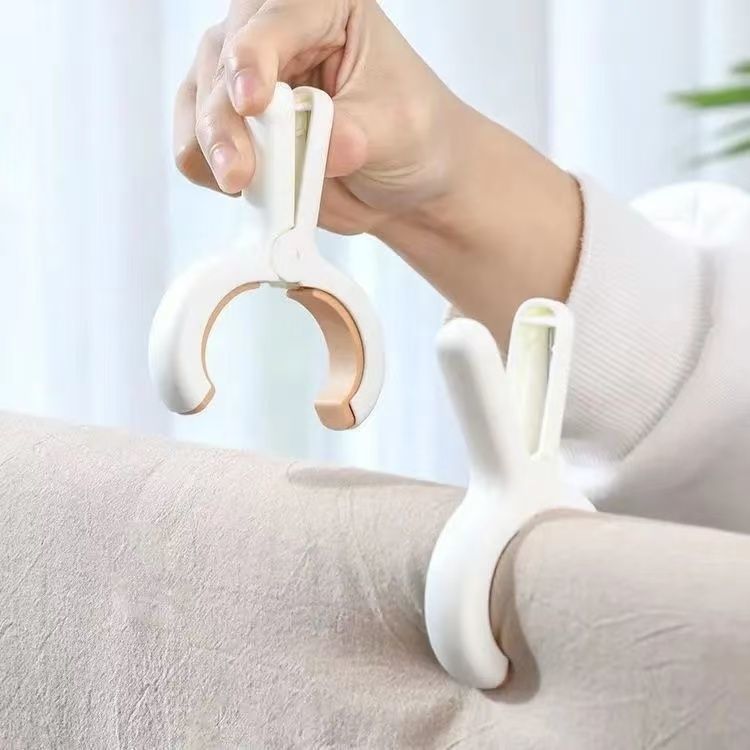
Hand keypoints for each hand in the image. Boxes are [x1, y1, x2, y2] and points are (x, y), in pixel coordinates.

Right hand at [174, 0, 466, 235]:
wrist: (404, 183)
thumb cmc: (412, 136)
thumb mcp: (397, 129)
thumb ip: (354, 134)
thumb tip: (326, 149)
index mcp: (323, 10)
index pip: (275, 19)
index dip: (255, 58)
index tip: (253, 103)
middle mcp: (277, 34)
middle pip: (223, 59)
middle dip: (223, 117)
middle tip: (239, 168)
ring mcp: (248, 79)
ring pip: (199, 99)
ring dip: (209, 146)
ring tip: (237, 183)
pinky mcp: (234, 126)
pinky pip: (197, 141)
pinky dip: (208, 167)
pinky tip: (239, 186)